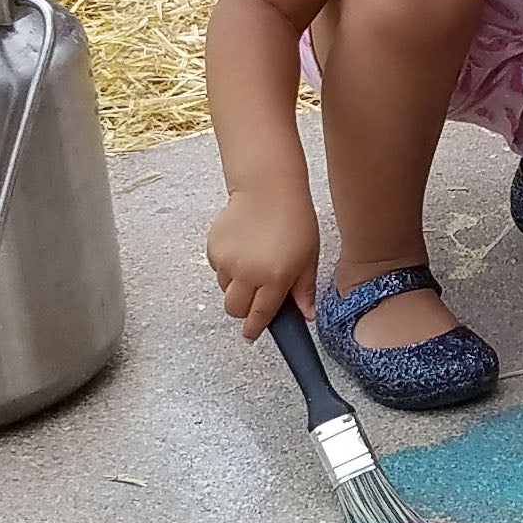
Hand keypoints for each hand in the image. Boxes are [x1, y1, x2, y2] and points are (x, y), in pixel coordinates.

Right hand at [206, 186, 319, 341]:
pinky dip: (227, 267)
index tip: (251, 335)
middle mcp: (247, 273)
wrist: (268, 188)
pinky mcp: (214, 248)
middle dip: (243, 309)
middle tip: (255, 296)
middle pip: (234, 309)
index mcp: (274, 278)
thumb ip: (304, 289)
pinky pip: (217, 269)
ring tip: (252, 265)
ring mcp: (227, 261)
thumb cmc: (294, 219)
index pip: (260, 316)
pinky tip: (242, 250)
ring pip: (224, 289)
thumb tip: (307, 315)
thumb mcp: (309, 256)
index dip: (255, 329)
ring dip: (236, 286)